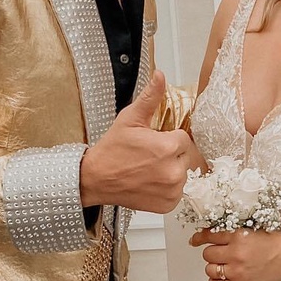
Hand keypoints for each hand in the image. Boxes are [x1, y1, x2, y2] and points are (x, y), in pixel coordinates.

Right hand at [79, 71, 191, 211]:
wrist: (95, 178)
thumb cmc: (111, 150)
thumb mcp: (130, 119)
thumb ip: (150, 97)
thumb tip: (160, 75)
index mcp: (169, 147)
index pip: (184, 138)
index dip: (169, 138)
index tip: (154, 142)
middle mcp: (174, 171)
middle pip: (185, 156)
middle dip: (171, 154)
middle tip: (149, 156)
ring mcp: (172, 190)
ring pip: (183, 174)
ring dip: (170, 171)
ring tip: (148, 169)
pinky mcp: (168, 204)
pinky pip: (177, 192)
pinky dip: (167, 188)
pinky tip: (150, 182)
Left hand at [191, 228, 280, 280]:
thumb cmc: (274, 243)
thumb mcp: (251, 229)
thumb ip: (230, 233)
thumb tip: (208, 235)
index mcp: (238, 236)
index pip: (209, 235)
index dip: (200, 238)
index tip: (196, 240)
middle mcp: (236, 253)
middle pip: (207, 254)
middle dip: (212, 252)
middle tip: (221, 252)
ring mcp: (237, 271)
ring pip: (210, 269)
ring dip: (214, 266)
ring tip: (224, 264)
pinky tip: (222, 277)